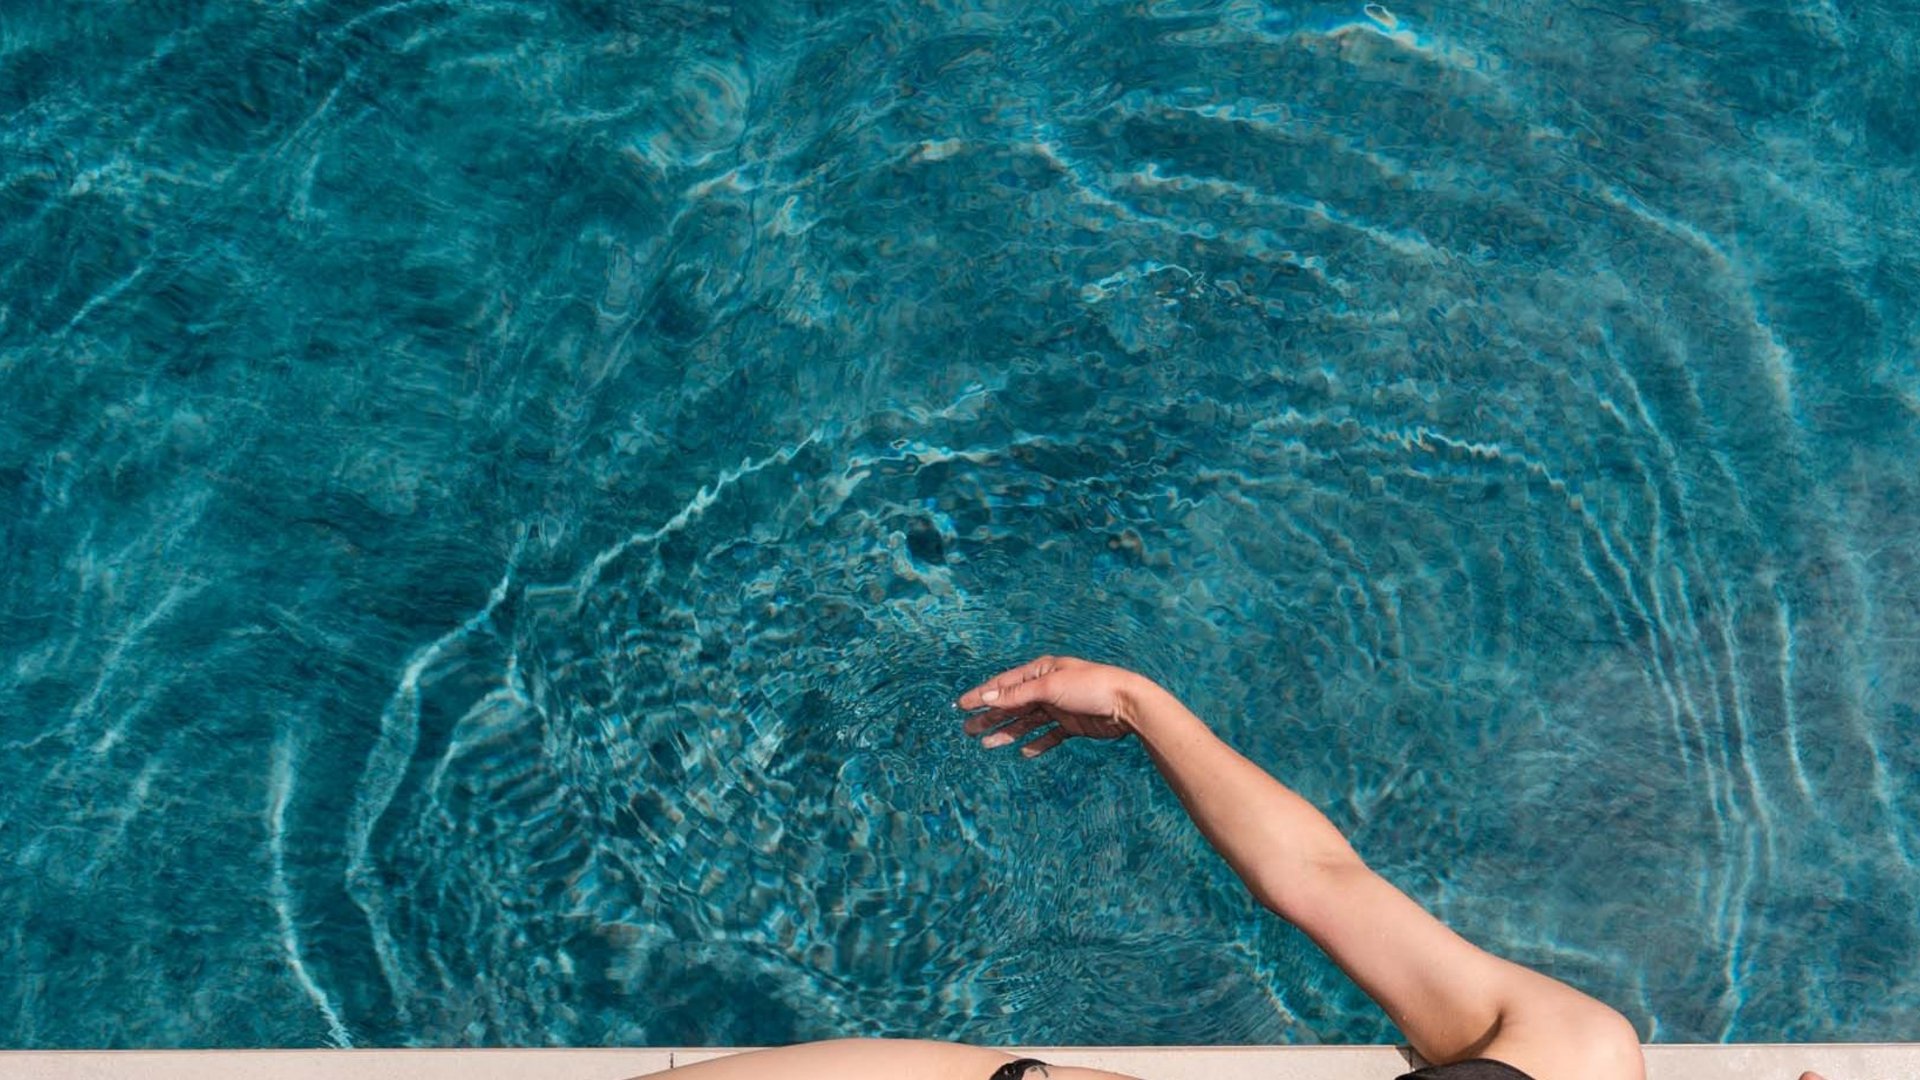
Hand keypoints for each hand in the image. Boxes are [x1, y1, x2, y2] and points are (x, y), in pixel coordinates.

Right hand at [955, 655, 1148, 757]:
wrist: (1128, 704)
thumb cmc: (1090, 687)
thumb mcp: (1049, 687)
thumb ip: (1017, 694)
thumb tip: (987, 697)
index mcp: (1041, 672)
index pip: (1004, 684)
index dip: (982, 695)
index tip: (961, 706)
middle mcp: (1048, 688)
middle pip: (1013, 704)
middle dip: (990, 717)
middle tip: (967, 730)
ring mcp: (1059, 707)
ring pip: (1027, 722)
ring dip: (1007, 732)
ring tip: (987, 744)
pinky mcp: (1072, 725)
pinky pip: (1049, 735)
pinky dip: (1036, 744)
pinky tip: (1024, 752)